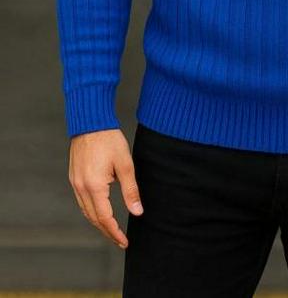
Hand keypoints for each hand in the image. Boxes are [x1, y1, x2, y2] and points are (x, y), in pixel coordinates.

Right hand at [68, 128, 143, 248]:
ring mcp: (75, 182)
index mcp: (94, 186)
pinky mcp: (74, 177)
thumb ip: (131, 190)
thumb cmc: (109, 139)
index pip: (105, 218)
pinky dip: (91, 210)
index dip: (115, 232)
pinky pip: (81, 201)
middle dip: (107, 231)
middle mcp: (81, 187)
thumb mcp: (125, 164)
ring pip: (86, 211)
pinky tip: (100, 210)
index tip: (124, 242)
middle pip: (93, 218)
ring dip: (98, 222)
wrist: (90, 121)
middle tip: (120, 240)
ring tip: (111, 229)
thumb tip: (137, 212)